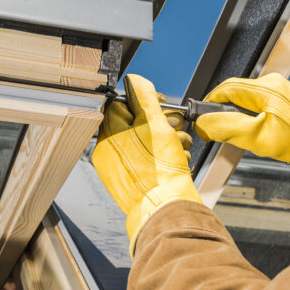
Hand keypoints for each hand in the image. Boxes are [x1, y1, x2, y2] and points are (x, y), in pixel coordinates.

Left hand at [92, 75, 202, 256]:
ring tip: (181, 146)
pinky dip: (163, 158)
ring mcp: (119, 170)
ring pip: (144, 143)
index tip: (160, 103)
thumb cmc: (160, 171)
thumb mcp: (155, 123)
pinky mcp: (132, 183)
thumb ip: (144, 97)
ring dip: (166, 140)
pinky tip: (177, 160)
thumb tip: (134, 80)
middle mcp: (109, 154)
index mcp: (108, 137)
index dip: (143, 100)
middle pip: (134, 124)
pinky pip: (146, 162)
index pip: (119, 105)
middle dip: (160, 122)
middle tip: (175, 126)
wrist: (167, 210)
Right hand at [194, 73, 289, 177]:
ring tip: (242, 134)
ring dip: (241, 114)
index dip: (210, 103)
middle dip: (225, 110)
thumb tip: (203, 123)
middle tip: (220, 129)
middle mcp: (274, 84)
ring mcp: (283, 90)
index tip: (203, 118)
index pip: (226, 88)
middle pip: (237, 92)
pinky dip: (255, 115)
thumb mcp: (257, 137)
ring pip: (250, 99)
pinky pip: (264, 103)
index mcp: (264, 88)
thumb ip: (227, 127)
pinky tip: (261, 131)